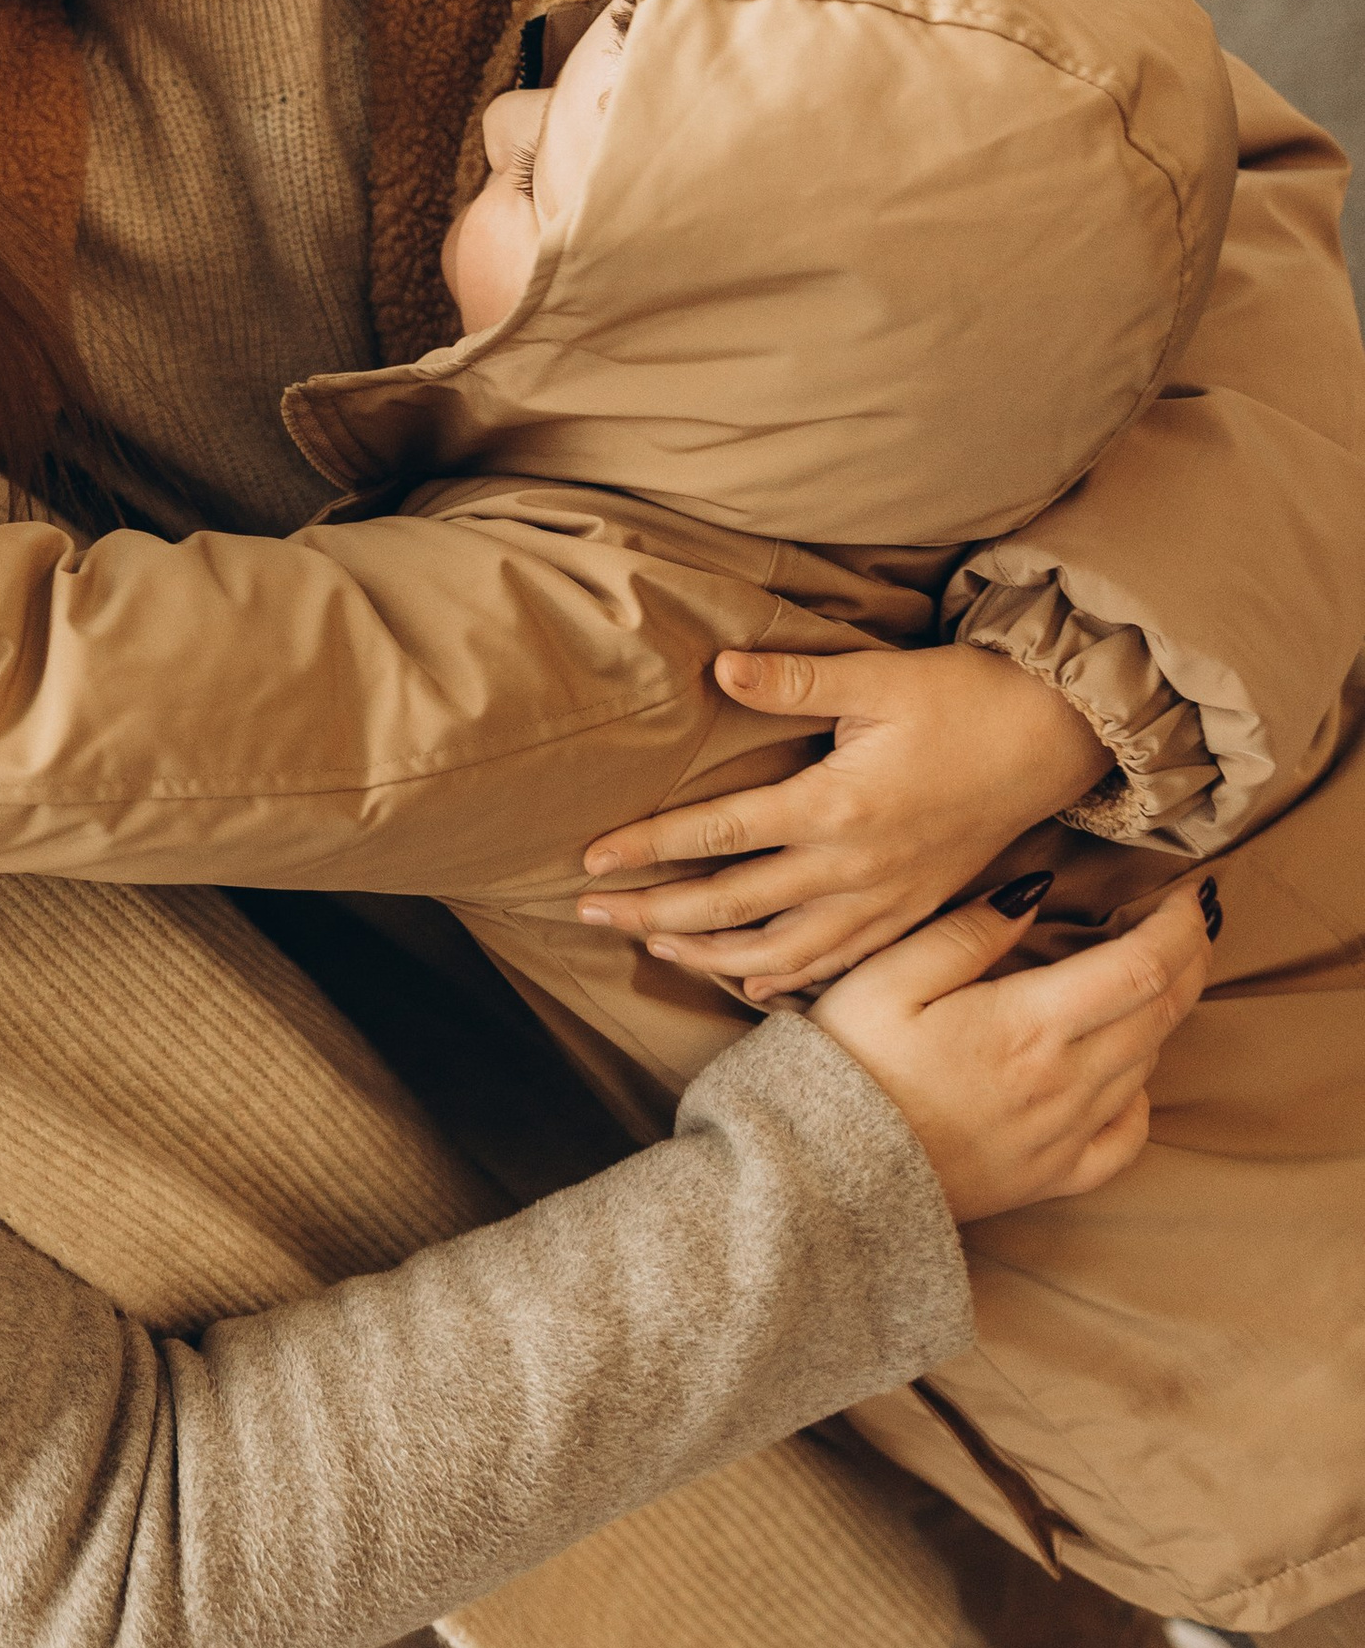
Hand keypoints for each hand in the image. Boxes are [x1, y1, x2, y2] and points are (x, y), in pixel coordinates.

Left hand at [575, 645, 1115, 998]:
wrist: (1059, 738)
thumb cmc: (969, 698)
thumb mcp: (880, 677)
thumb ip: (794, 679)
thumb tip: (720, 666)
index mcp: (835, 808)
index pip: (716, 835)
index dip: (646, 849)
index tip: (587, 862)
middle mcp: (852, 869)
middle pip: (731, 906)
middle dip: (653, 913)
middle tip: (587, 917)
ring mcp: (884, 900)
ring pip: (777, 951)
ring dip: (708, 954)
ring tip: (652, 945)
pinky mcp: (912, 912)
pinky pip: (835, 962)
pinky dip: (784, 978)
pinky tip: (750, 981)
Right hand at [805, 875, 1211, 1221]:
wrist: (823, 1175)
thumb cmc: (849, 1068)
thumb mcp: (889, 977)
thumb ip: (968, 932)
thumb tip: (1035, 894)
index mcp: (1030, 1026)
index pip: (1143, 967)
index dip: (1180, 925)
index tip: (1189, 894)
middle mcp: (1066, 1083)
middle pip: (1162, 1012)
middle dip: (1188, 958)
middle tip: (1187, 921)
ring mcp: (1065, 1136)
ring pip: (1149, 1065)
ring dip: (1164, 1013)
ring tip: (1153, 976)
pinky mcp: (1052, 1177)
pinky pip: (1126, 1136)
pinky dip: (1141, 1095)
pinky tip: (1124, 1073)